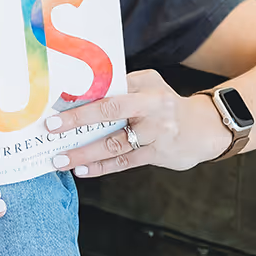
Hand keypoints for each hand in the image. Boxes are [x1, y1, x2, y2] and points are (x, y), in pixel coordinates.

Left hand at [45, 69, 230, 177]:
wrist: (204, 128)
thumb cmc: (165, 104)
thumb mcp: (148, 86)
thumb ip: (121, 88)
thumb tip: (78, 95)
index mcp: (146, 84)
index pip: (109, 87)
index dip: (83, 95)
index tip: (56, 102)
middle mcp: (152, 106)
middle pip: (110, 110)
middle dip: (78, 119)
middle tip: (51, 127)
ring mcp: (156, 131)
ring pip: (114, 143)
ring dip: (84, 152)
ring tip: (61, 159)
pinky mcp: (157, 153)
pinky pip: (124, 161)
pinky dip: (101, 167)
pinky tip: (82, 171)